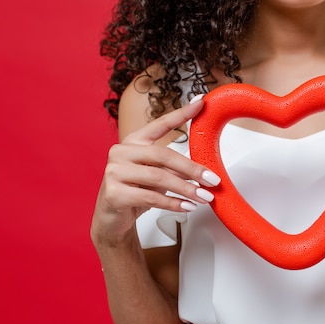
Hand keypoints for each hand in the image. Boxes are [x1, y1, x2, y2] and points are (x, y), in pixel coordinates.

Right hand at [91, 96, 220, 244]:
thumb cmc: (135, 193)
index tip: (201, 102)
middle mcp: (121, 152)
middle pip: (163, 155)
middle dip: (192, 168)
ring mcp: (114, 172)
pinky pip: (150, 197)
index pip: (160, 124)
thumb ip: (175, 169)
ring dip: (186, 189)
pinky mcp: (114, 193)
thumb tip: (203, 172)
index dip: (181, 113)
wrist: (112, 219)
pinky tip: (187, 206)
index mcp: (133, 142)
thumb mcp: (157, 177)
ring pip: (158, 178)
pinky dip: (173, 204)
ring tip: (204, 197)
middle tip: (212, 179)